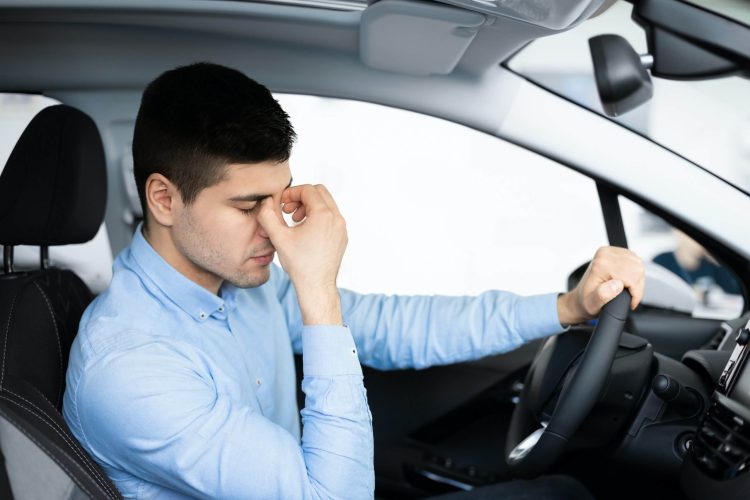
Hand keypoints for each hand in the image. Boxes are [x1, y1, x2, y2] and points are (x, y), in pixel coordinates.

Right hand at [257, 184, 347, 324]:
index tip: (282, 204)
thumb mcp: (278, 237)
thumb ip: (268, 215)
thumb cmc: (299, 263)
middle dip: (302, 197)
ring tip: (295, 221)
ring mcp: (342, 228)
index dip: (292, 193)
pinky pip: (331, 218)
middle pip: (320, 192)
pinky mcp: (342, 237)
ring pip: (327, 205)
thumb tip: (265, 202)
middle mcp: (337, 218)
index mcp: (323, 215)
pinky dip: (318, 217)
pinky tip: (305, 232)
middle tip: (288, 211)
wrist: (316, 286)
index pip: (308, 190)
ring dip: (310, 207)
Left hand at [557, 247, 644, 325]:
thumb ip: (603, 294)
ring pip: (638, 265)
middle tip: (629, 297)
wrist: (581, 298)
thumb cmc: (587, 302)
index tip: (630, 302)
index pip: (631, 276)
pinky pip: (635, 262)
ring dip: (637, 280)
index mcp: (600, 264)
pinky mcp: (615, 253)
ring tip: (627, 291)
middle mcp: (605, 254)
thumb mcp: (593, 304)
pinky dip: (635, 274)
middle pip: (636, 269)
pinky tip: (626, 282)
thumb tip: (618, 284)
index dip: (635, 292)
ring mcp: (610, 252)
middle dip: (636, 286)